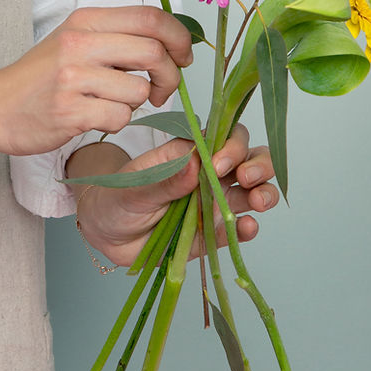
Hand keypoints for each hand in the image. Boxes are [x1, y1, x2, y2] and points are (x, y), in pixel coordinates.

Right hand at [0, 6, 193, 155]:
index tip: (184, 56)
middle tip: (162, 90)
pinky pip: (120, 118)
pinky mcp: (69, 111)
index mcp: (85, 20)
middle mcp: (79, 43)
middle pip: (154, 52)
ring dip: (135, 104)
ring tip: (110, 103)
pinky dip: (116, 123)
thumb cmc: (40, 77)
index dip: (179, 37)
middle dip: (170, 76)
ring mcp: (73, 77)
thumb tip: (171, 42)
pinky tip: (95, 117)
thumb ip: (116, 36)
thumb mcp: (74, 40)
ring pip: (139, 90)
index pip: (151, 17)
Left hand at [70, 123, 277, 267]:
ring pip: (254, 194)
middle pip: (252, 161)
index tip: (220, 163)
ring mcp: (215, 204)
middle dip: (260, 166)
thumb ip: (165, 181)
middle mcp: (211, 175)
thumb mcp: (135, 187)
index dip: (233, 146)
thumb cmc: (119, 197)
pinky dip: (247, 229)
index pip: (227, 137)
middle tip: (247, 178)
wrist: (107, 233)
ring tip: (257, 203)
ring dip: (264, 194)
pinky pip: (237, 230)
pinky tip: (246, 227)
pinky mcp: (213, 233)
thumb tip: (196, 163)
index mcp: (192, 153)